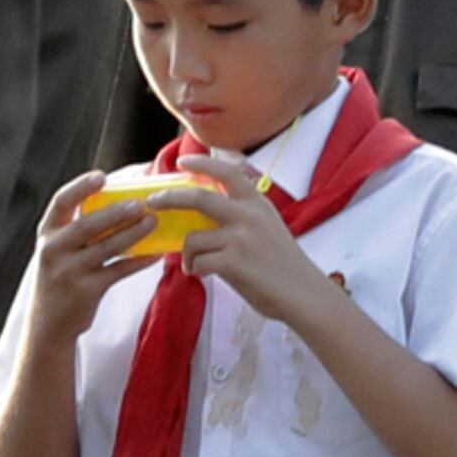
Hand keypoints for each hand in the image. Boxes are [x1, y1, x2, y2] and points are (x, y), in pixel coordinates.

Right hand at [24, 170, 158, 347]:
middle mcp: (54, 250)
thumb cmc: (60, 277)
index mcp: (47, 234)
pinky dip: (138, 261)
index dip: (81, 187)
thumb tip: (119, 200)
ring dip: (132, 233)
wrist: (48, 324)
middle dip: (115, 212)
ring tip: (153, 221)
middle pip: (87, 225)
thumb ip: (77, 228)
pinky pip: (118, 271)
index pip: (61, 202)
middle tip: (141, 203)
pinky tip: (156, 252)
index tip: (102, 176)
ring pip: (106, 248)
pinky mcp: (86, 291)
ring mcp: (69, 272)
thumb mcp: (58, 250)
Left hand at [162, 177, 326, 326]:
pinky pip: (198, 261)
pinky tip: (204, 275)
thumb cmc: (284, 266)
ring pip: (192, 238)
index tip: (182, 162)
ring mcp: (240, 238)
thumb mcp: (269, 227)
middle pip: (198, 198)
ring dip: (187, 254)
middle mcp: (248, 215)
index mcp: (258, 204)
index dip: (201, 163)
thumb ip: (243, 215)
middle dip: (169, 198)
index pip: (227, 172)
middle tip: (153, 201)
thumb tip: (207, 216)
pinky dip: (196, 269)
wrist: (303, 294)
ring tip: (196, 265)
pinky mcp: (233, 262)